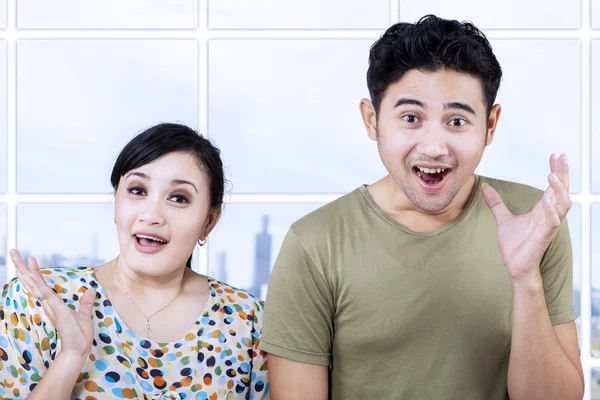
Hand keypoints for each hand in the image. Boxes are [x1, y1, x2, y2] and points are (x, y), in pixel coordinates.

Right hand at [10, 250, 96, 357]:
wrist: (78, 349)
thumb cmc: (79, 335)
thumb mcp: (84, 314)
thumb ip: (86, 303)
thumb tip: (91, 291)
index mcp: (53, 303)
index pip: (40, 284)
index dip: (34, 271)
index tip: (30, 258)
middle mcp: (48, 303)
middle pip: (32, 282)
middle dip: (22, 268)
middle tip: (14, 253)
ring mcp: (50, 306)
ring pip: (34, 285)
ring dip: (26, 271)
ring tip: (17, 258)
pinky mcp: (56, 310)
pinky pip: (45, 294)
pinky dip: (38, 284)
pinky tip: (32, 274)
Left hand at [482, 154, 570, 282]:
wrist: (515, 266)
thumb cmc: (514, 245)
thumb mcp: (502, 219)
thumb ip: (496, 203)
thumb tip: (485, 187)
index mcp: (541, 210)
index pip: (552, 187)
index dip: (555, 171)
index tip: (554, 156)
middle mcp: (548, 215)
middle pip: (562, 191)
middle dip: (563, 174)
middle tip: (561, 158)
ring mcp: (548, 226)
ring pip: (563, 204)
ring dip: (559, 190)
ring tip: (552, 176)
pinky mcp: (544, 237)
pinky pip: (553, 222)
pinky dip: (552, 212)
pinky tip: (547, 201)